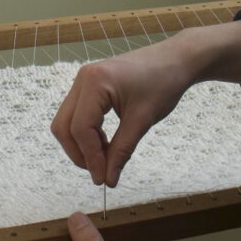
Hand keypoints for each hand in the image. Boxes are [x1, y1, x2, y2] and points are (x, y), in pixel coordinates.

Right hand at [51, 20, 240, 188]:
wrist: (175, 60)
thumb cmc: (163, 84)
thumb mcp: (142, 121)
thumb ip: (121, 151)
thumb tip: (108, 180)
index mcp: (94, 82)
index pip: (81, 128)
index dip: (90, 157)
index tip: (103, 179)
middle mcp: (82, 79)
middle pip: (64, 126)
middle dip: (79, 153)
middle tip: (101, 173)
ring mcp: (83, 81)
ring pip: (67, 121)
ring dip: (81, 145)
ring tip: (105, 159)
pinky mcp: (89, 85)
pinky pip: (77, 114)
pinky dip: (86, 133)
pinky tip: (104, 144)